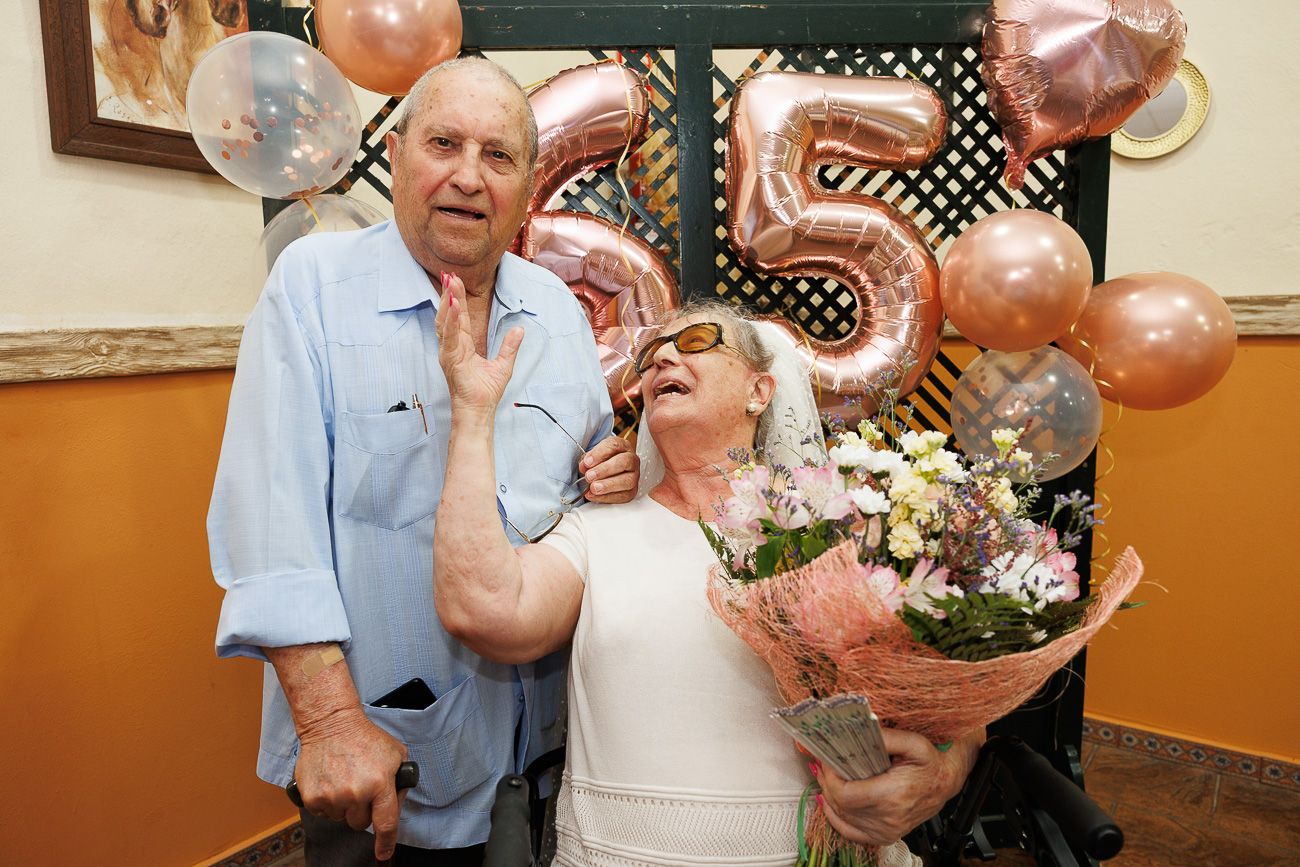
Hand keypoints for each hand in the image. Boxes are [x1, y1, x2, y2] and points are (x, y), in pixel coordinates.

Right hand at [293, 708, 409, 860]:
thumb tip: (395, 806)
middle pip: (360, 824)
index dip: (386, 843)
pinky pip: (323, 813)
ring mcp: (332, 797)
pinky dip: (327, 802)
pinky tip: (331, 781)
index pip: (386, 824)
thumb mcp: (396, 754)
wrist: (332, 724)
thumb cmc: (365, 738)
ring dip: (344, 805)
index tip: (384, 853)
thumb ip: (400, 782)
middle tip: (361, 788)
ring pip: (341, 818)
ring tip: (345, 779)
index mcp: (380, 784)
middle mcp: (355, 793)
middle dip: (363, 811)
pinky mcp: (312, 797)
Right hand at [435, 271, 523, 415]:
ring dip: (447, 302)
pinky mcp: (450, 361)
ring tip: (450, 283)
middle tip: (449, 274)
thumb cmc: (485, 392)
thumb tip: (519, 329)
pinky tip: (453, 306)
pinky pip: (450, 337)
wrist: (479, 411)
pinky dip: (451, 321)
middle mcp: (452, 347)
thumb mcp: (503, 365)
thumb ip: (509, 346)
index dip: (457, 299)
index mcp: (462, 346)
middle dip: (449, 294)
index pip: (459, 318)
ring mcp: (449, 353)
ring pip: (446, 322)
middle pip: (449, 315)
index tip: (456, 280)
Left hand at [579, 435, 638, 502]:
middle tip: (589, 476)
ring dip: (608, 485)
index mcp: (622, 446)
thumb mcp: (593, 456)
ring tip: (593, 487)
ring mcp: (634, 477)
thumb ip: (588, 459)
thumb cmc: (600, 463)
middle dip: (605, 469)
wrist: (605, 475)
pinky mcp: (631, 492)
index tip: (587, 462)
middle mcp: (631, 460)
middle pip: (623, 462)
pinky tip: (594, 495)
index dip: (599, 454)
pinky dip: (606, 497)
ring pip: (626, 481)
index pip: (614, 445)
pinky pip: (622, 496)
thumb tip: (584, 467)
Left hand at [814, 727, 984, 845]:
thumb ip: (886, 737)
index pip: (845, 795)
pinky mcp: (886, 835)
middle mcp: (889, 817)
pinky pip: (851, 833)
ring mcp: (887, 830)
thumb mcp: (913, 743)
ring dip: (829, 797)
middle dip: (827, 783)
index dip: (830, 778)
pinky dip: (836, 818)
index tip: (828, 762)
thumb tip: (860, 730)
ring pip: (843, 818)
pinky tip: (830, 804)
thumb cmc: (931, 764)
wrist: (946, 782)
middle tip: (824, 765)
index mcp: (893, 795)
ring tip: (827, 778)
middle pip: (841, 806)